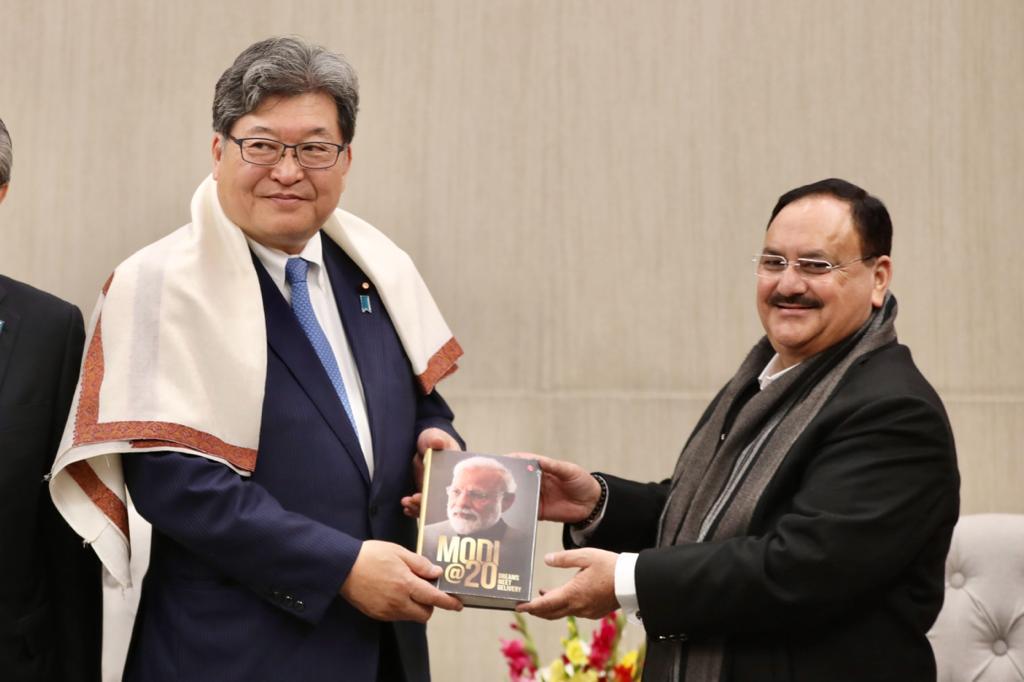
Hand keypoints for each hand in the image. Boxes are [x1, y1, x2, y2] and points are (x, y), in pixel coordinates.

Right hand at [339, 540, 463, 621]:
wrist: (342, 567)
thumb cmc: (370, 555)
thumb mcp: (398, 552)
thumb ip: (419, 564)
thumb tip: (436, 573)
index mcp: (406, 584)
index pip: (434, 598)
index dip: (449, 603)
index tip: (458, 605)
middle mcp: (398, 602)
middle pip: (424, 614)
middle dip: (430, 605)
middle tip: (426, 590)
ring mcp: (387, 611)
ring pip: (411, 616)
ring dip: (415, 606)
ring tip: (407, 588)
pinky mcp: (377, 615)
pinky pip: (397, 616)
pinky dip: (402, 608)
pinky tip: (394, 592)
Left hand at [402, 428, 461, 517]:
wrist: (423, 443)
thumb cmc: (433, 438)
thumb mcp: (434, 436)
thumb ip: (436, 440)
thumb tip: (439, 442)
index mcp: (453, 471)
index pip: (451, 486)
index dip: (441, 494)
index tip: (428, 494)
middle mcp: (446, 484)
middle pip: (440, 500)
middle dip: (428, 504)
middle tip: (415, 499)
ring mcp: (435, 489)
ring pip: (431, 505)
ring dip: (419, 508)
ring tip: (407, 502)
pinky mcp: (425, 492)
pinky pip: (422, 505)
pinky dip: (414, 508)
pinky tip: (407, 508)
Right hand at [508, 452, 601, 523]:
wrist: (592, 504)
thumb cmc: (582, 483)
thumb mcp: (570, 471)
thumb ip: (554, 466)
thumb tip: (539, 461)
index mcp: (543, 468)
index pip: (524, 462)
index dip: (513, 461)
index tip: (502, 461)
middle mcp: (536, 482)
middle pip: (518, 479)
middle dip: (507, 478)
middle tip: (497, 479)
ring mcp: (537, 496)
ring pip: (519, 494)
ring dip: (510, 495)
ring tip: (500, 494)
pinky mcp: (539, 511)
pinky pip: (526, 510)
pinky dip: (518, 510)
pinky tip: (512, 509)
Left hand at [516, 548, 618, 619]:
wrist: (633, 582)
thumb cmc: (611, 567)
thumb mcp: (586, 556)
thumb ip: (564, 558)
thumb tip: (547, 559)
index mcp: (573, 594)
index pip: (545, 605)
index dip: (529, 607)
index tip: (518, 607)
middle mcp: (578, 607)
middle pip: (551, 613)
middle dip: (536, 610)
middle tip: (525, 605)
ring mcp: (586, 611)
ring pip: (562, 612)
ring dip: (550, 607)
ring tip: (542, 595)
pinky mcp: (594, 612)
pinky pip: (574, 611)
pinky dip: (564, 606)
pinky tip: (564, 595)